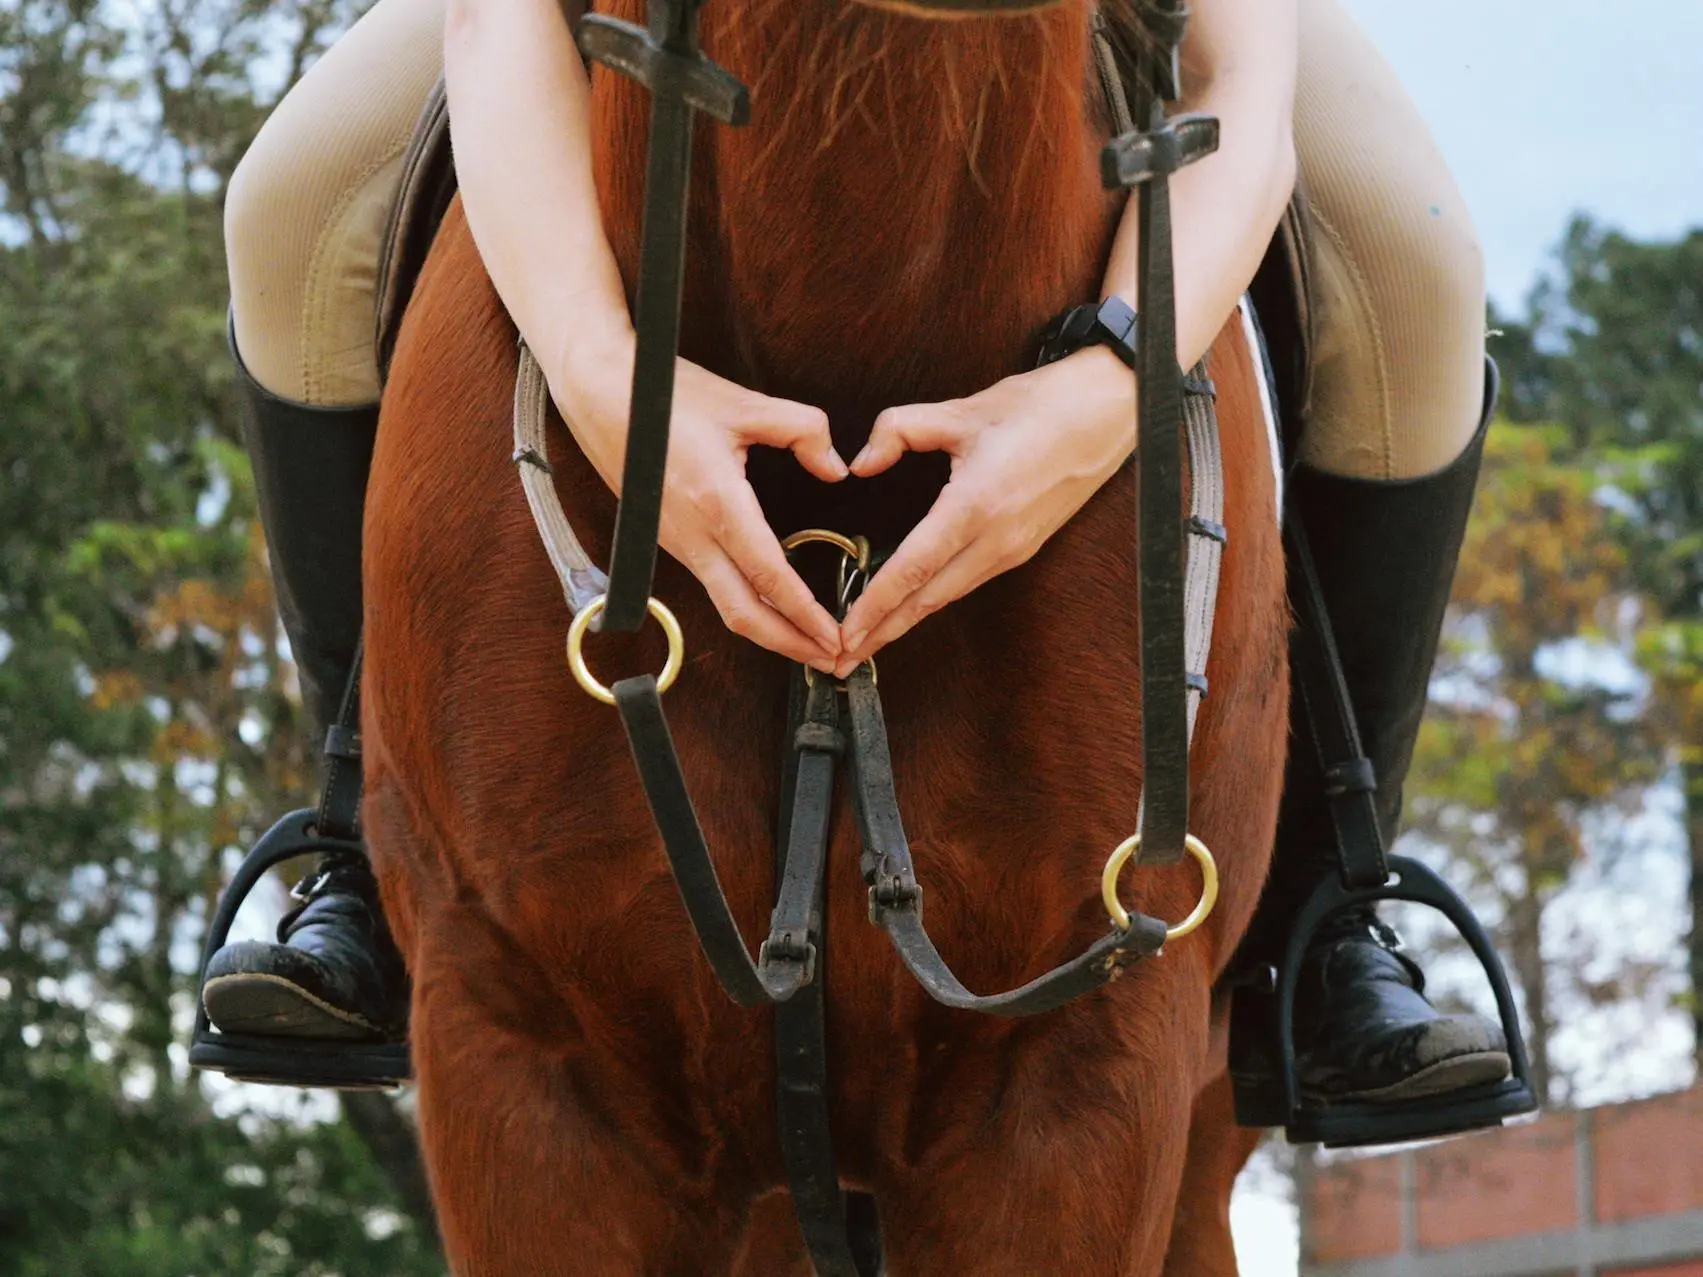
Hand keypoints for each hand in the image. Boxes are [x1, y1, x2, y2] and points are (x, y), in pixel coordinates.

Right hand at [553, 329, 846, 668]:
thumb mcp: (744, 404)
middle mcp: (693, 534)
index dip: (804, 613)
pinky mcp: (668, 539)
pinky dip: (747, 606)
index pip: (769, 574)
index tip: (834, 637)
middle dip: (790, 645)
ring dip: (769, 630)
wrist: (597, 392)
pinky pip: (713, 584)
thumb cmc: (664, 395)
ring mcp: (677, 541)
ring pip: (725, 604)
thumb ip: (803, 430)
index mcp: (717, 502)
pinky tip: (772, 606)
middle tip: (831, 661)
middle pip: (743, 613)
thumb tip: (836, 467)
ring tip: (809, 643)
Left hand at [833, 346, 1135, 677]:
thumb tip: (862, 463)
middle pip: (928, 599)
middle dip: (882, 632)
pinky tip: (912, 606)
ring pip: (949, 595)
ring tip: (868, 642)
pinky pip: (969, 581)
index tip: (845, 632)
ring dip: (906, 621)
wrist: (1111, 410)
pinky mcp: (1025, 547)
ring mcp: (1015, 548)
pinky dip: (934, 599)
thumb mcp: (961, 410)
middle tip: (840, 660)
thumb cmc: (1043, 405)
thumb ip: (900, 431)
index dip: (874, 605)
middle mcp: (997, 539)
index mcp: (976, 506)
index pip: (912, 569)